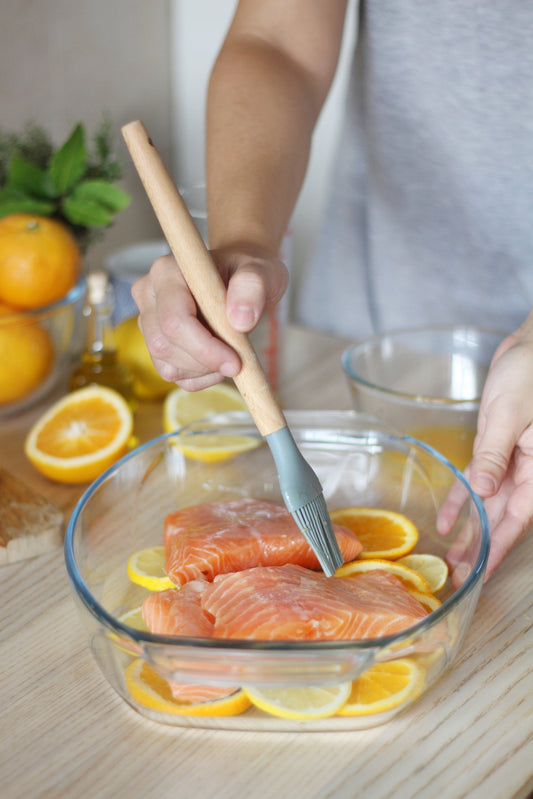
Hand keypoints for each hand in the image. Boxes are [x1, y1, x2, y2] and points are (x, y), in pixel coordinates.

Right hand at [131, 244, 287, 390]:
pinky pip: (173, 374)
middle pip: (165, 345)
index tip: (235, 362)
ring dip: (205, 370)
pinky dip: (201, 377)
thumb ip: (252, 287)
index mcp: (167, 271)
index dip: (203, 347)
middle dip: (206, 362)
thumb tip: (240, 320)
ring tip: (231, 352)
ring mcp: (148, 321)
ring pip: (167, 365)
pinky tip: (219, 361)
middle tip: (239, 361)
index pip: (174, 320)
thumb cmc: (245, 271)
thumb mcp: (259, 271)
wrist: (238, 279)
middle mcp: (149, 294)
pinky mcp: (155, 344)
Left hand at [439, 316, 532, 580]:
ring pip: (489, 502)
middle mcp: (528, 469)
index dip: (500, 546)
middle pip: (503, 515)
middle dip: (482, 545)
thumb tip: (485, 493)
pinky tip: (446, 518)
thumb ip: (496, 455)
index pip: (519, 516)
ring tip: (451, 556)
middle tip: (459, 573)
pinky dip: (462, 496)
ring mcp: (511, 459)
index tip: (483, 572)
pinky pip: (479, 477)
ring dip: (470, 527)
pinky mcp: (496, 446)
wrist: (532, 345)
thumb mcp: (512, 414)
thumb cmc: (532, 372)